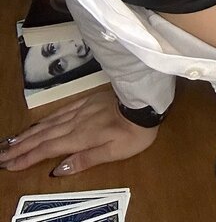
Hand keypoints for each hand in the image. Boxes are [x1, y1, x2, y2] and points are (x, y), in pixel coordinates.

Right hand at [0, 90, 158, 175]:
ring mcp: (82, 109)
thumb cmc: (134, 132)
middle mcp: (76, 122)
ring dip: (29, 133)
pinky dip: (46, 118)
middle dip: (21, 146)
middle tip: (2, 154)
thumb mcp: (113, 152)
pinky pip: (61, 110)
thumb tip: (58, 170)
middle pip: (43, 136)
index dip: (27, 158)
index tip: (9, 164)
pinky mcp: (88, 101)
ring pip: (49, 122)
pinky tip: (40, 122)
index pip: (48, 149)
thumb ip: (86, 160)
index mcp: (81, 136)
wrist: (147, 102)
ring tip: (12, 140)